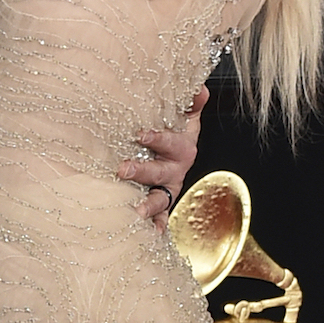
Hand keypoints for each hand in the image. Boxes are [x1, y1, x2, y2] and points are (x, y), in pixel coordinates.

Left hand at [121, 83, 207, 229]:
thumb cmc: (177, 131)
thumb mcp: (185, 116)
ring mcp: (169, 188)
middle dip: (141, 171)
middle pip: (159, 172)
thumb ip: (192, 103)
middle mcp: (176, 169)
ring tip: (135, 211)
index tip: (141, 135)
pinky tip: (150, 234)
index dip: (157, 138)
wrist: (181, 153)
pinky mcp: (162, 203)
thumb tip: (201, 88)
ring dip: (148, 205)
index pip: (170, 141)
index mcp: (182, 147)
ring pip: (160, 197)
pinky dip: (157, 226)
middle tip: (122, 169)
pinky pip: (161, 216)